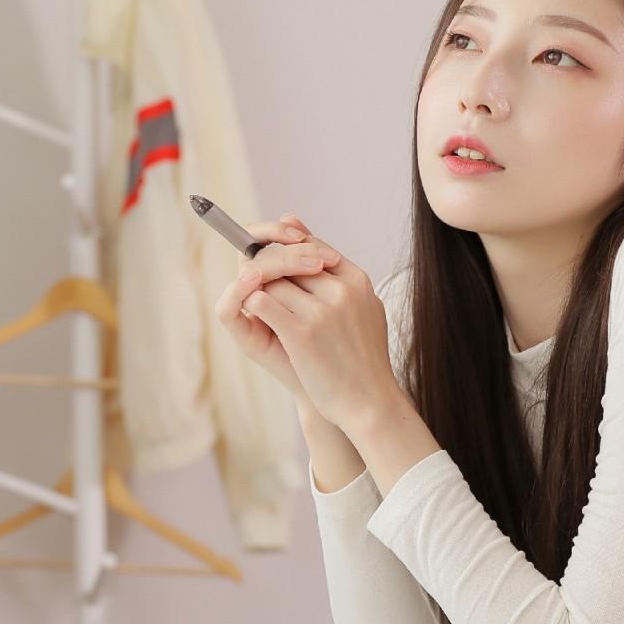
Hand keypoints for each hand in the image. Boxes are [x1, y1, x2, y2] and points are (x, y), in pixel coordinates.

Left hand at [214, 213, 396, 430]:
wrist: (370, 403)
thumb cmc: (360, 358)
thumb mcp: (360, 307)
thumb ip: (330, 269)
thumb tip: (291, 219)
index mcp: (357, 279)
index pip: (312, 246)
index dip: (288, 254)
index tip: (275, 265)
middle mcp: (342, 289)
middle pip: (286, 258)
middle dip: (268, 272)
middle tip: (259, 287)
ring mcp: (322, 310)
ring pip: (269, 279)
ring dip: (260, 293)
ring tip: (268, 313)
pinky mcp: (302, 332)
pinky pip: (261, 301)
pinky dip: (253, 306)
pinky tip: (259, 320)